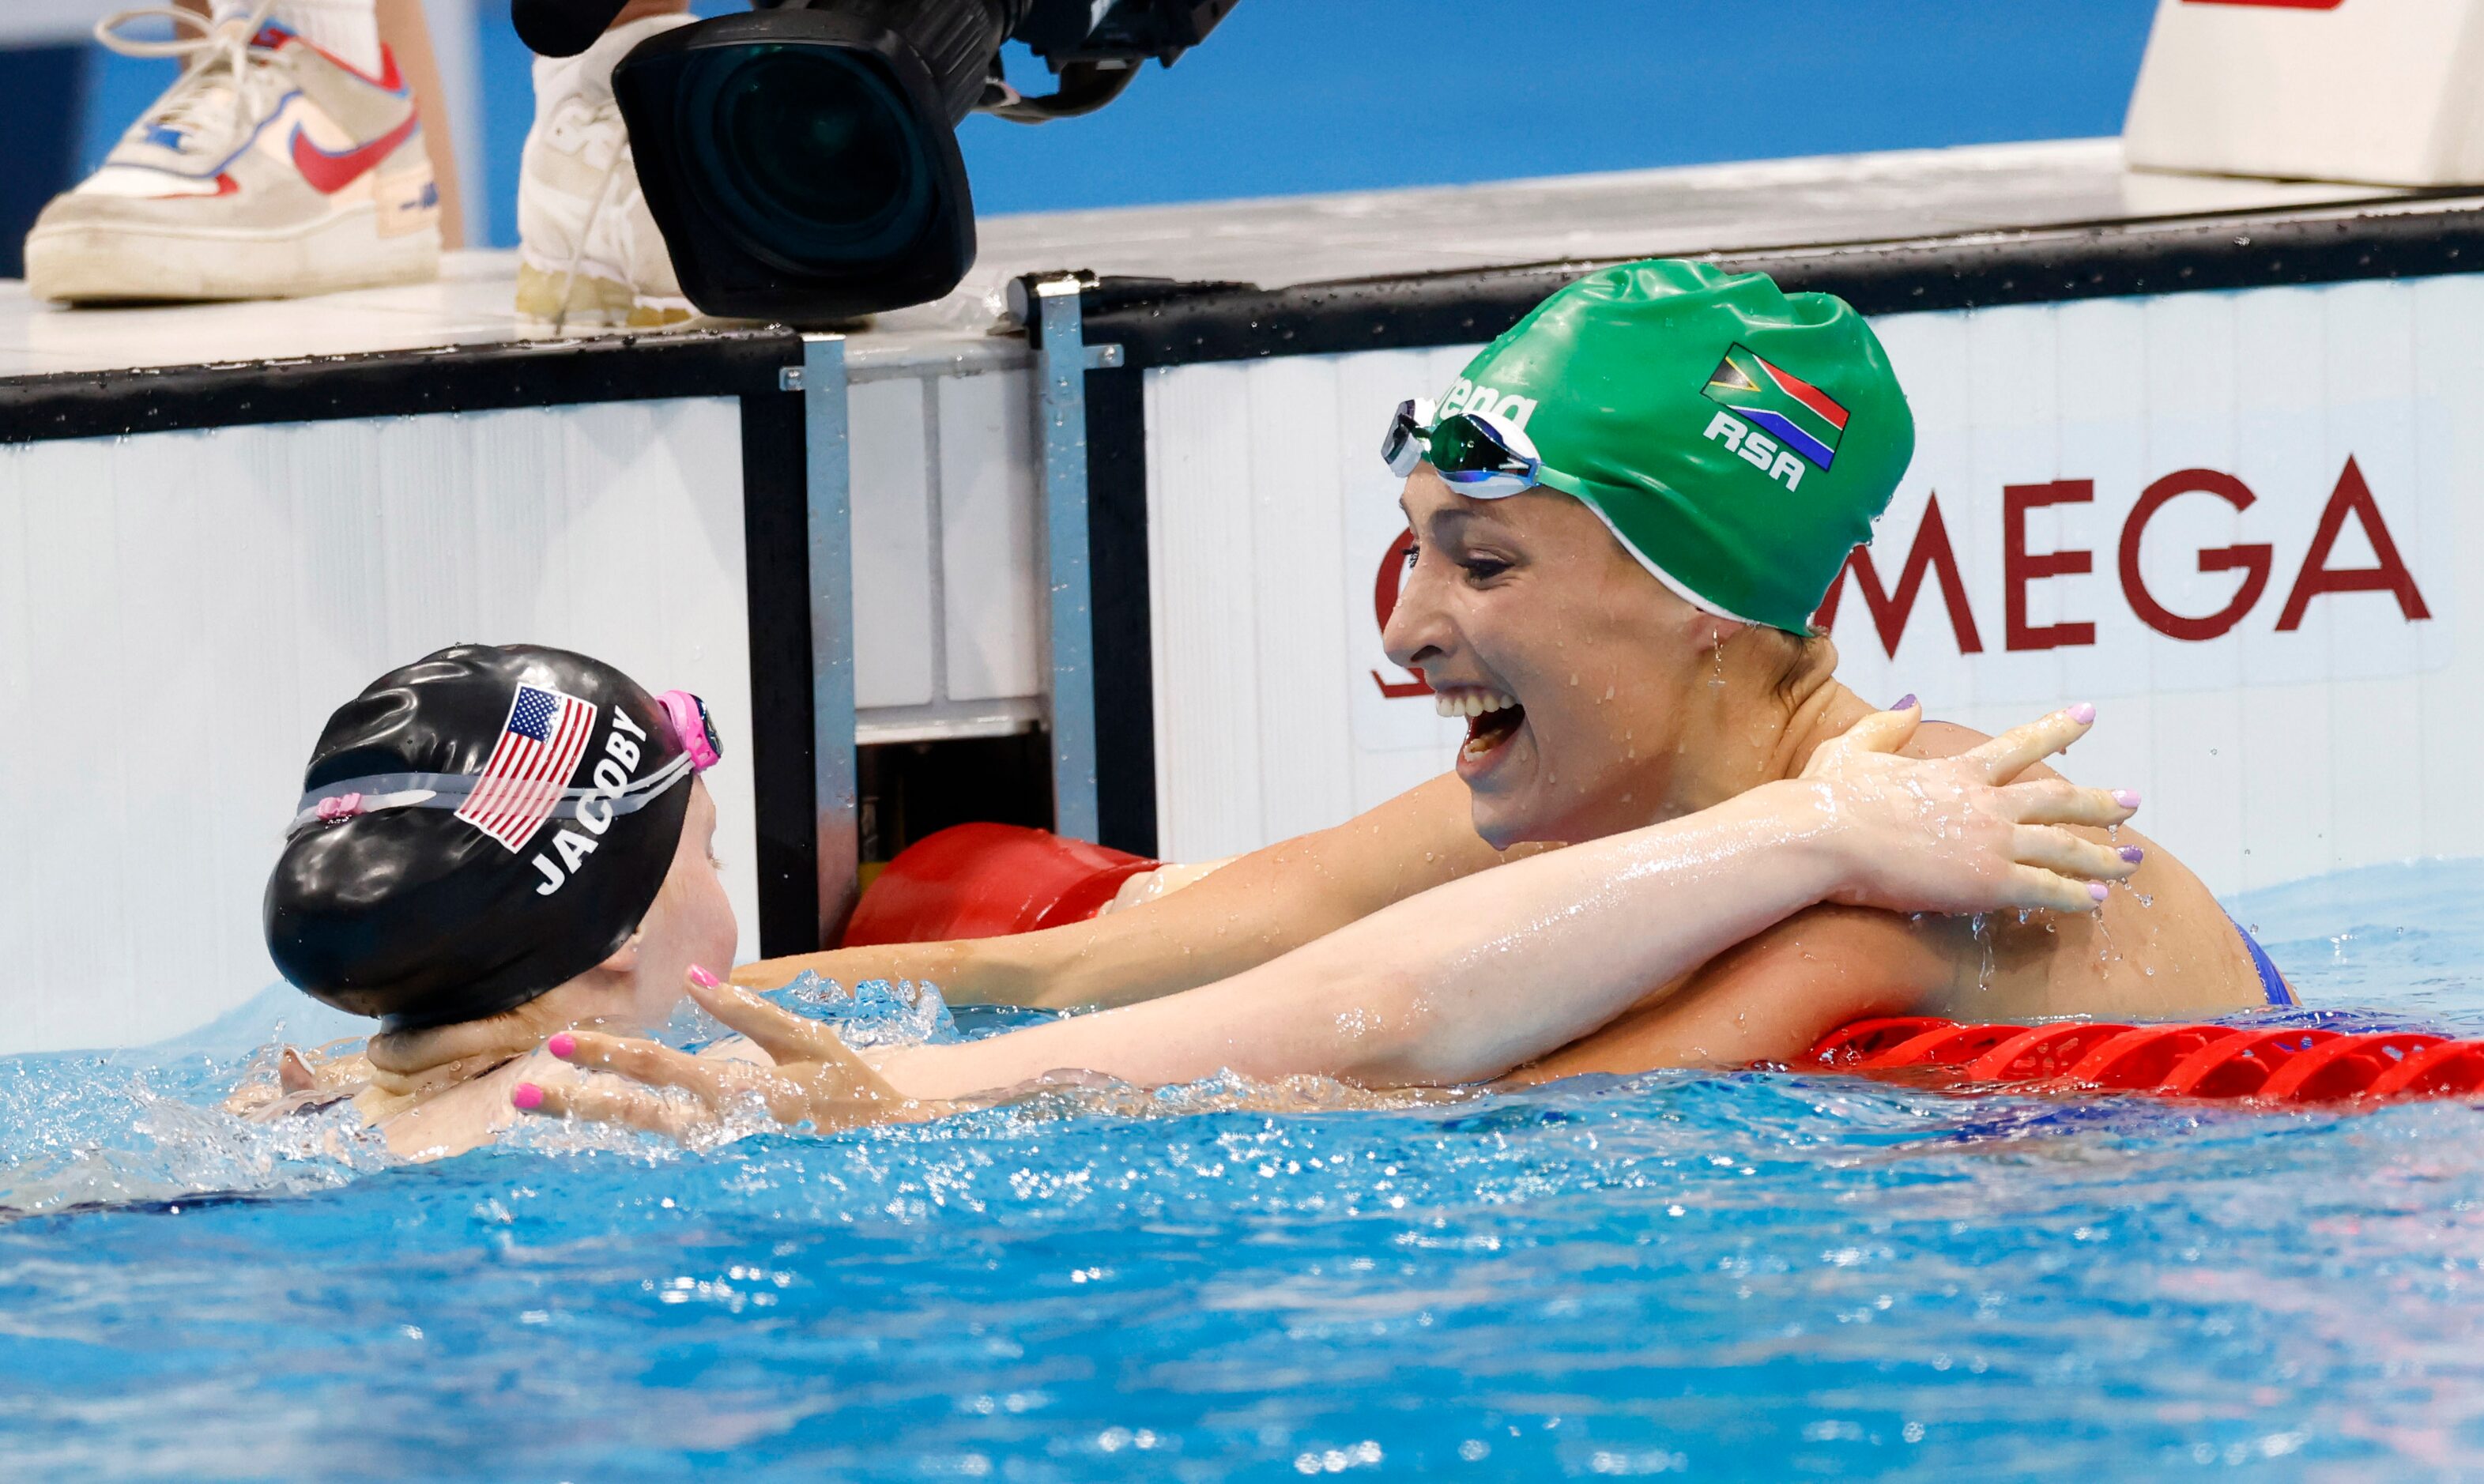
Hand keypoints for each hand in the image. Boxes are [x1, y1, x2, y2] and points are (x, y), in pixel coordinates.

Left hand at [511, 969, 914, 1137]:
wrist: (892, 1151)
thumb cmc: (851, 1087)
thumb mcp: (806, 1039)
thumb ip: (746, 1010)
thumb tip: (690, 979)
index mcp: (740, 1088)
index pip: (657, 1067)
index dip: (606, 1052)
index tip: (559, 1040)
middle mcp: (722, 1128)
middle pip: (636, 1112)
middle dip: (578, 1102)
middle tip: (522, 1094)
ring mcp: (724, 1157)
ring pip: (645, 1140)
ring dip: (593, 1124)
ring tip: (545, 1111)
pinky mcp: (730, 1170)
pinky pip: (668, 1154)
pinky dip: (628, 1145)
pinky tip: (593, 1133)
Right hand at [1795, 701, 2139, 914]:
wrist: (1825, 839)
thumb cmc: (1826, 799)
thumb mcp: (1852, 748)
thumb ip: (1887, 725)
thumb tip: (1914, 702)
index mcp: (1956, 771)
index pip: (2019, 745)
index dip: (2058, 728)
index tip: (2089, 714)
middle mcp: (1985, 803)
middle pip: (2058, 799)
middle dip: (2098, 801)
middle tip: (2132, 803)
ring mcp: (1991, 842)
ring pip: (2065, 847)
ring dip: (2102, 855)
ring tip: (2132, 862)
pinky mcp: (1987, 882)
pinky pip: (2046, 889)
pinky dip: (2077, 895)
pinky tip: (2098, 901)